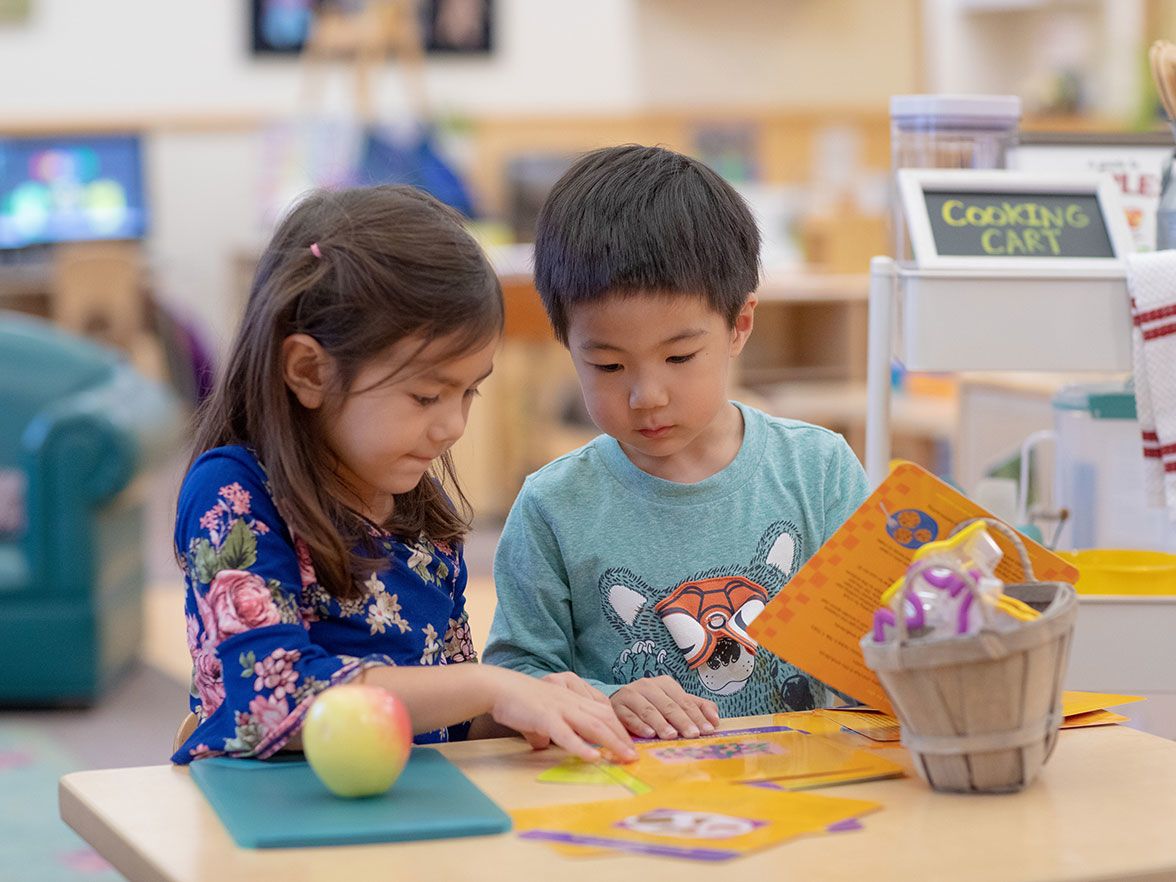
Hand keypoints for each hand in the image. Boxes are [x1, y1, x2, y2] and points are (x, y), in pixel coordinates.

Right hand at [487, 668, 636, 763]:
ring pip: (593, 726)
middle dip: (622, 737)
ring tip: (625, 758)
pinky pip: (567, 734)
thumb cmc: (516, 700)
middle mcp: (571, 702)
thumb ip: (543, 730)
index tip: (628, 743)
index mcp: (571, 699)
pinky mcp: (546, 718)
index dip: (618, 727)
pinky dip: (582, 747)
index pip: (603, 711)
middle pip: (605, 719)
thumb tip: (541, 744)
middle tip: (633, 755)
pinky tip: (594, 758)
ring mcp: (560, 709)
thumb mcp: (537, 715)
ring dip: (612, 743)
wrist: (499, 687)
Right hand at [610, 675, 719, 739]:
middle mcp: (647, 686)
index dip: (697, 716)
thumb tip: (715, 719)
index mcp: (664, 683)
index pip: (684, 701)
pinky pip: (629, 716)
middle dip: (682, 720)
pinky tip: (649, 734)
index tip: (707, 730)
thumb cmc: (651, 705)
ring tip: (672, 735)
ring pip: (649, 709)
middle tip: (693, 734)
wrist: (619, 702)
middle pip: (668, 705)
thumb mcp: (674, 703)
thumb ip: (697, 708)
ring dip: (661, 723)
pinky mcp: (617, 707)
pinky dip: (639, 725)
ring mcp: (631, 695)